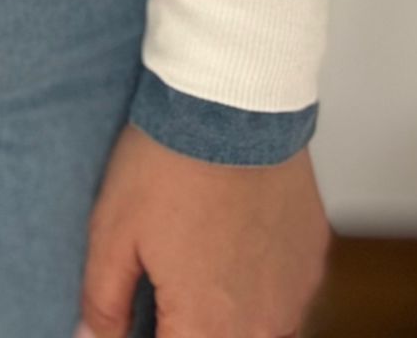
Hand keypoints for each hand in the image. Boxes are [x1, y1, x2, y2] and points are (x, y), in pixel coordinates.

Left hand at [76, 123, 330, 337]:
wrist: (232, 102)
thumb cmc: (168, 163)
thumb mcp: (112, 231)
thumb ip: (103, 302)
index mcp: (206, 328)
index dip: (147, 337)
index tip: (138, 317)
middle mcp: (260, 328)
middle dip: (187, 327)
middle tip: (165, 294)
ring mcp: (294, 297)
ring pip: (258, 335)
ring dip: (227, 321)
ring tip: (198, 271)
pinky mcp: (313, 264)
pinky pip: (285, 303)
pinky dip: (259, 293)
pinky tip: (234, 252)